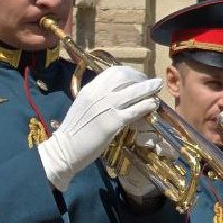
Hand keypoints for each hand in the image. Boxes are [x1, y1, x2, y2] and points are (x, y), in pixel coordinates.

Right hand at [38, 65, 160, 192]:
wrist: (64, 149)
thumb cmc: (73, 132)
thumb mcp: (82, 107)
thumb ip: (97, 98)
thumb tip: (115, 94)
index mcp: (89, 90)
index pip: (113, 72)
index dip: (129, 73)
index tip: (137, 78)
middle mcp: (97, 94)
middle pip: (125, 77)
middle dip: (140, 78)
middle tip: (149, 84)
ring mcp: (106, 107)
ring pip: (134, 91)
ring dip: (149, 88)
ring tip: (157, 89)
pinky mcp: (113, 123)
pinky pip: (136, 110)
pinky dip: (147, 105)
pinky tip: (153, 106)